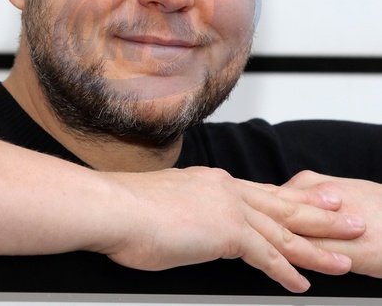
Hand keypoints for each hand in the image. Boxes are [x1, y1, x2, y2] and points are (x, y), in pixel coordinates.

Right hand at [95, 167, 363, 292]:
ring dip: (316, 246)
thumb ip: (191, 210)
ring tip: (344, 255)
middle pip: (283, 204)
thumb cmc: (132, 209)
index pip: (262, 192)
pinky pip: (266, 256)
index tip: (313, 197)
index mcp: (214, 181)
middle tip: (348, 215)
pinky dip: (286, 271)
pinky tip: (302, 283)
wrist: (117, 207)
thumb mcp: (169, 202)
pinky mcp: (227, 231)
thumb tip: (195, 220)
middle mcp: (227, 189)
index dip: (291, 197)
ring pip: (283, 231)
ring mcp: (230, 208)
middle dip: (319, 213)